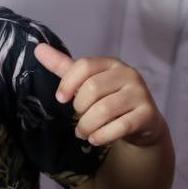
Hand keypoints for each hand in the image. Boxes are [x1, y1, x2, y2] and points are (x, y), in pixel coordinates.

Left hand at [34, 43, 167, 147]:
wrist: (143, 121)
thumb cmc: (108, 97)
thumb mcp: (85, 81)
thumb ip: (63, 67)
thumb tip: (38, 49)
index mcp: (111, 63)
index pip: (84, 66)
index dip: (68, 83)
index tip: (60, 98)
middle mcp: (129, 74)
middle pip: (92, 88)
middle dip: (79, 108)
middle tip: (76, 118)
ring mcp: (141, 94)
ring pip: (105, 109)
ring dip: (87, 125)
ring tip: (82, 132)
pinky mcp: (148, 114)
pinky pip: (121, 126)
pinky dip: (102, 135)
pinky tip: (94, 139)